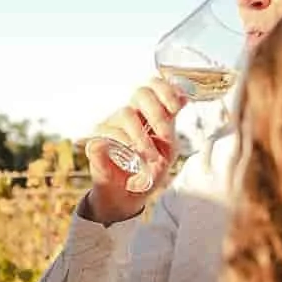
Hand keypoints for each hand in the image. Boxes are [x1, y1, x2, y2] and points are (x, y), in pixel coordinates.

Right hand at [82, 77, 186, 225]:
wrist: (130, 195)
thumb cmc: (149, 170)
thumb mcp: (168, 148)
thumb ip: (172, 124)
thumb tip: (185, 98)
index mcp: (147, 113)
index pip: (154, 86)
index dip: (167, 90)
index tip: (177, 107)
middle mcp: (129, 114)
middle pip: (141, 93)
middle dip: (157, 113)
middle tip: (165, 135)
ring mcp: (111, 125)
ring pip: (126, 113)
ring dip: (143, 136)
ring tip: (150, 156)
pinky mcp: (97, 140)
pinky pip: (109, 133)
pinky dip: (124, 145)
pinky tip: (132, 158)